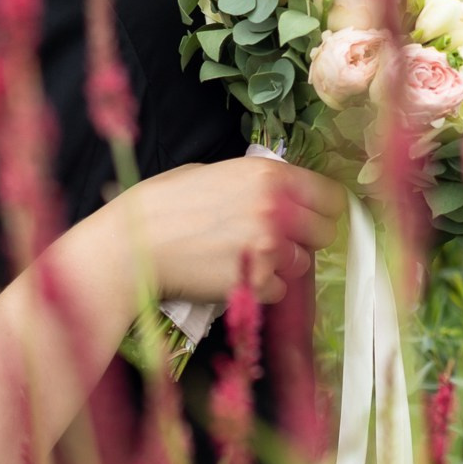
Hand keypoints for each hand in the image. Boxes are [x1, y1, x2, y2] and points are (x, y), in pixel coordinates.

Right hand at [110, 157, 343, 302]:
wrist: (132, 245)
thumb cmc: (162, 205)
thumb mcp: (213, 172)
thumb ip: (255, 184)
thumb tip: (282, 196)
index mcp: (267, 175)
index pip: (330, 195)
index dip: (323, 208)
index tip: (313, 216)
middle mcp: (275, 209)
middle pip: (325, 231)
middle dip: (306, 237)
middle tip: (279, 240)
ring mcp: (268, 248)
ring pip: (302, 263)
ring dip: (282, 264)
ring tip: (245, 257)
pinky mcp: (255, 282)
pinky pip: (279, 290)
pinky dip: (261, 287)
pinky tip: (233, 275)